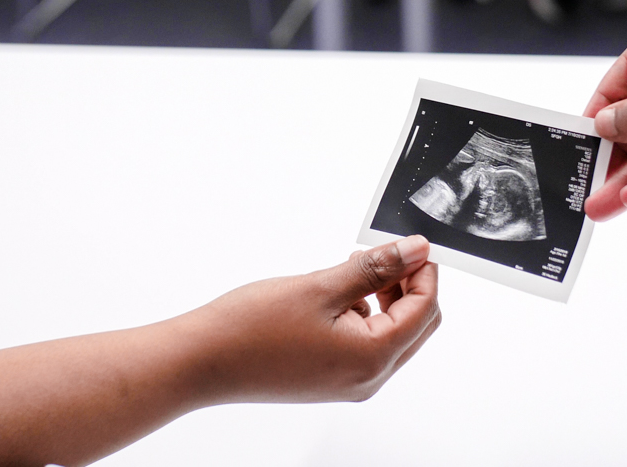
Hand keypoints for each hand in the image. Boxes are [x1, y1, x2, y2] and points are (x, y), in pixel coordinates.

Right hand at [189, 235, 440, 402]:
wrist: (202, 361)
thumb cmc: (252, 328)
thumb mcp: (322, 286)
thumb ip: (375, 268)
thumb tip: (415, 251)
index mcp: (372, 358)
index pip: (424, 310)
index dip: (424, 271)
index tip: (413, 243)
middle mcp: (367, 379)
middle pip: (416, 326)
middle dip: (409, 285)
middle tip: (387, 251)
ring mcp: (349, 383)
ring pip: (392, 335)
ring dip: (387, 297)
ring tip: (357, 267)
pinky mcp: (330, 379)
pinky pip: (366, 344)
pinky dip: (365, 314)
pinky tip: (339, 292)